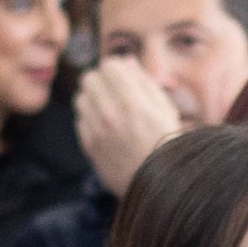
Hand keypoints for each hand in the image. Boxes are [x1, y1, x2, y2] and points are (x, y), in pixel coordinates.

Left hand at [76, 56, 186, 194]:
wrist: (160, 185)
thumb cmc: (167, 144)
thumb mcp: (165, 108)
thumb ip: (143, 82)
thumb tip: (126, 61)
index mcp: (132, 101)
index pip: (108, 66)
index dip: (116, 69)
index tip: (122, 78)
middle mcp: (110, 114)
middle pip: (89, 78)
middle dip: (101, 81)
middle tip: (113, 91)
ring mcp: (96, 131)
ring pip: (80, 98)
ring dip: (92, 99)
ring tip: (108, 109)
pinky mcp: (89, 146)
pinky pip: (80, 120)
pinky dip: (89, 119)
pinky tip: (105, 127)